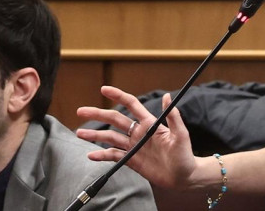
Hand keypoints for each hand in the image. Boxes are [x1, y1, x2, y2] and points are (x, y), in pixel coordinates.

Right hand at [76, 85, 198, 188]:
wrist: (183, 176)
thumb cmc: (184, 154)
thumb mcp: (180, 134)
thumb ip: (173, 116)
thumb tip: (168, 96)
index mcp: (149, 123)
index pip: (131, 105)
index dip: (118, 96)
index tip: (104, 89)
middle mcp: (139, 133)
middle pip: (114, 120)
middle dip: (98, 114)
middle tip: (80, 111)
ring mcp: (134, 146)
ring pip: (110, 137)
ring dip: (95, 135)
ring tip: (80, 133)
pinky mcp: (132, 160)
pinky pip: (114, 156)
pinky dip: (102, 155)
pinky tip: (91, 155)